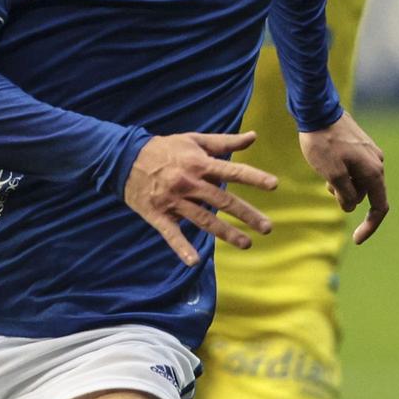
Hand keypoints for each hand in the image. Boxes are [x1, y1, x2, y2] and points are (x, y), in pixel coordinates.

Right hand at [124, 131, 277, 266]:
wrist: (124, 158)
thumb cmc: (164, 148)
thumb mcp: (193, 140)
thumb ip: (224, 142)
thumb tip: (252, 137)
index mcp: (198, 163)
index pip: (231, 171)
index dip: (253, 178)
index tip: (274, 185)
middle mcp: (188, 183)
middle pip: (222, 201)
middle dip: (247, 215)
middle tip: (267, 227)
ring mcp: (174, 201)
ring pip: (204, 220)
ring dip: (226, 233)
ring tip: (246, 243)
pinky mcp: (158, 215)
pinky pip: (172, 234)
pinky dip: (182, 247)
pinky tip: (195, 261)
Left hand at [299, 113, 387, 243]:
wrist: (318, 110)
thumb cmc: (323, 143)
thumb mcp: (332, 175)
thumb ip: (345, 195)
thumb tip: (350, 206)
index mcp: (374, 172)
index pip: (380, 208)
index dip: (370, 226)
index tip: (357, 240)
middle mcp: (377, 163)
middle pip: (365, 195)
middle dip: (346, 197)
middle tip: (326, 185)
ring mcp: (369, 154)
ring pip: (357, 182)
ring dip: (341, 184)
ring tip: (324, 169)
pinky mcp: (360, 147)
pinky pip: (353, 169)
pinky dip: (341, 173)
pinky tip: (326, 162)